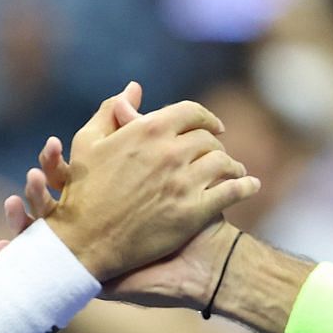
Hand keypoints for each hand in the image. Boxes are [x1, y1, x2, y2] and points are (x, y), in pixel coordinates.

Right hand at [38, 84, 258, 281]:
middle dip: (215, 144)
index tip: (212, 125)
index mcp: (148, 129)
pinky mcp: (193, 212)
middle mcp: (170, 152)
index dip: (206, 117)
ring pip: (224, 162)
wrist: (84, 242)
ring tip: (235, 171)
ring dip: (233, 165)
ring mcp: (184, 183)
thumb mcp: (88, 143)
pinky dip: (246, 186)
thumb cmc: (83, 191)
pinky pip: (232, 192)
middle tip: (217, 152)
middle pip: (209, 139)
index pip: (192, 112)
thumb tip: (134, 89)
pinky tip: (250, 185)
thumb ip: (112, 111)